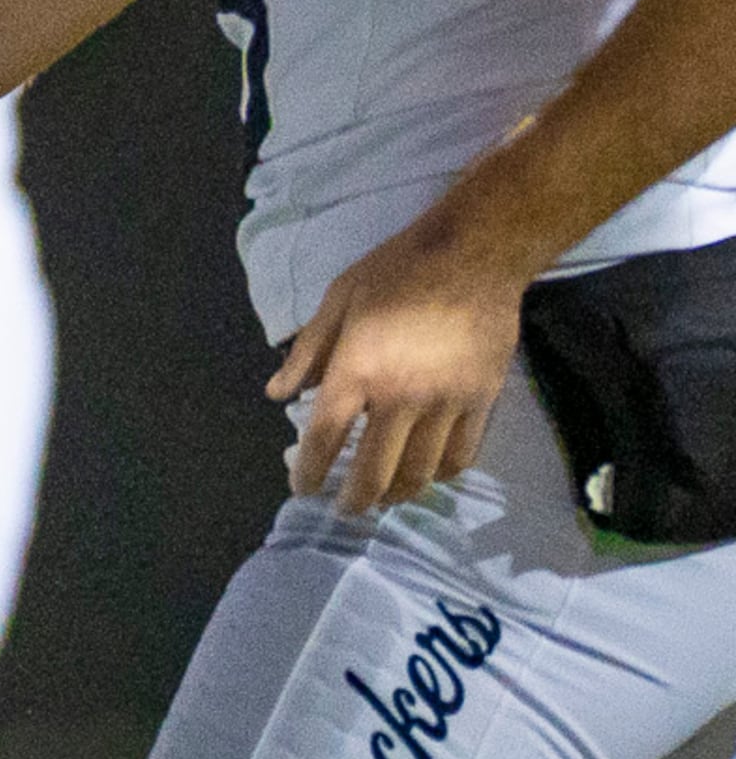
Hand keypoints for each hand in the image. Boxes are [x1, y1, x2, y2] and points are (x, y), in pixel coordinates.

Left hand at [268, 210, 533, 515]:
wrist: (476, 250)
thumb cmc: (399, 269)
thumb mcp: (338, 300)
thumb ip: (307, 352)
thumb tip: (276, 394)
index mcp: (357, 372)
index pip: (323, 441)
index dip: (308, 473)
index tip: (303, 488)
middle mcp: (400, 396)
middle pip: (372, 472)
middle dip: (353, 500)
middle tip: (344, 509)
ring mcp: (445, 401)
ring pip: (418, 473)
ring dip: (396, 494)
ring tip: (383, 497)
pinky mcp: (482, 398)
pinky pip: (459, 455)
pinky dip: (440, 474)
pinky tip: (426, 474)